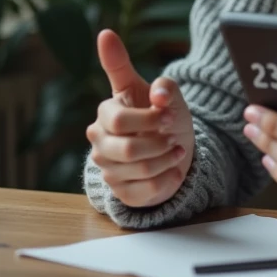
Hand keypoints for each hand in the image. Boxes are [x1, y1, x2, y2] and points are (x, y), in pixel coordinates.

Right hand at [86, 29, 193, 207]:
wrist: (174, 147)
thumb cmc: (165, 116)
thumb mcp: (170, 96)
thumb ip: (165, 86)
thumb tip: (159, 95)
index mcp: (106, 112)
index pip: (119, 120)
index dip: (149, 120)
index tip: (169, 115)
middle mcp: (99, 140)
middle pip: (127, 149)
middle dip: (159, 143)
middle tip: (173, 137)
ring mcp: (107, 167)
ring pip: (141, 169)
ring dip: (168, 159)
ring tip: (177, 150)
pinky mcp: (120, 190)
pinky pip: (148, 189)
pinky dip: (168, 178)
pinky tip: (174, 170)